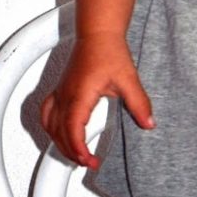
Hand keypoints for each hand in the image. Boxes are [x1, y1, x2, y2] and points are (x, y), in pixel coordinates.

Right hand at [39, 32, 154, 167]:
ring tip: (76, 154)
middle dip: (71, 152)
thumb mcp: (128, 79)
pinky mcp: (59, 89)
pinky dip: (50, 128)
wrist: (98, 33)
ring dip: (59, 142)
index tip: (89, 161)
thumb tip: (149, 123)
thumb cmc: (109, 51)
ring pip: (49, 125)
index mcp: (79, 95)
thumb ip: (139, 103)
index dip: (78, 149)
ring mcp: (60, 92)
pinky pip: (46, 114)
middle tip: (89, 162)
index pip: (72, 130)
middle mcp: (65, 96)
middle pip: (59, 133)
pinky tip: (59, 134)